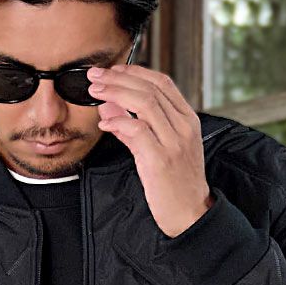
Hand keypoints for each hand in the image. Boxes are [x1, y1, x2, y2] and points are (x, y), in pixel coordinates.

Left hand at [86, 63, 214, 236]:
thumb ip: (135, 127)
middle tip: (96, 76)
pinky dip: (119, 121)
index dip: (134, 72)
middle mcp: (183, 127)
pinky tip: (105, 122)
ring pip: (144, 103)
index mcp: (187, 120)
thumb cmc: (175, 184)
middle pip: (150, 89)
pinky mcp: (161, 159)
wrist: (190, 214)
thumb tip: (110, 107)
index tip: (112, 70)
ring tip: (95, 91)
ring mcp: (173, 142)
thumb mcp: (159, 150)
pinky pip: (138, 130)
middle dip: (118, 78)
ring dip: (115, 93)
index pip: (162, 83)